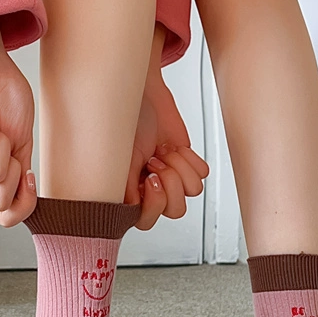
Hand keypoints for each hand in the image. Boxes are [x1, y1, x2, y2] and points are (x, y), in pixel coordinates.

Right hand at [125, 32, 208, 230]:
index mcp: (128, 195)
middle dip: (171, 183)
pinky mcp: (188, 164)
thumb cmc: (121, 123)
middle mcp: (150, 190)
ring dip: (180, 167)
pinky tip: (173, 147)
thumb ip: (121, 188)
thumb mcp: (115, 159)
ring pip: (192, 192)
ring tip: (163, 151)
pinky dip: (190, 158)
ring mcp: (171, 178)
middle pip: (175, 210)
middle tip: (156, 161)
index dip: (153, 205)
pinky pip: (202, 174)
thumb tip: (128, 208)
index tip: (149, 180)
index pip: (146, 221)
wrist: (140, 95)